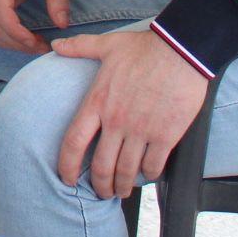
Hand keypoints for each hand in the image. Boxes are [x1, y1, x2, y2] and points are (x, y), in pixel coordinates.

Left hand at [52, 28, 208, 198]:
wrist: (181, 51)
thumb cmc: (144, 48)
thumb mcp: (106, 45)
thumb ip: (79, 47)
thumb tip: (56, 44)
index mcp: (98, 102)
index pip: (74, 142)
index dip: (67, 165)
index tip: (67, 179)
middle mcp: (116, 121)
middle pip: (101, 166)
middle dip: (100, 185)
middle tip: (102, 192)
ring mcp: (142, 130)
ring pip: (127, 171)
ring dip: (123, 186)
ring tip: (122, 191)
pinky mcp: (166, 135)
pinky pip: (154, 165)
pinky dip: (148, 175)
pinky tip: (147, 175)